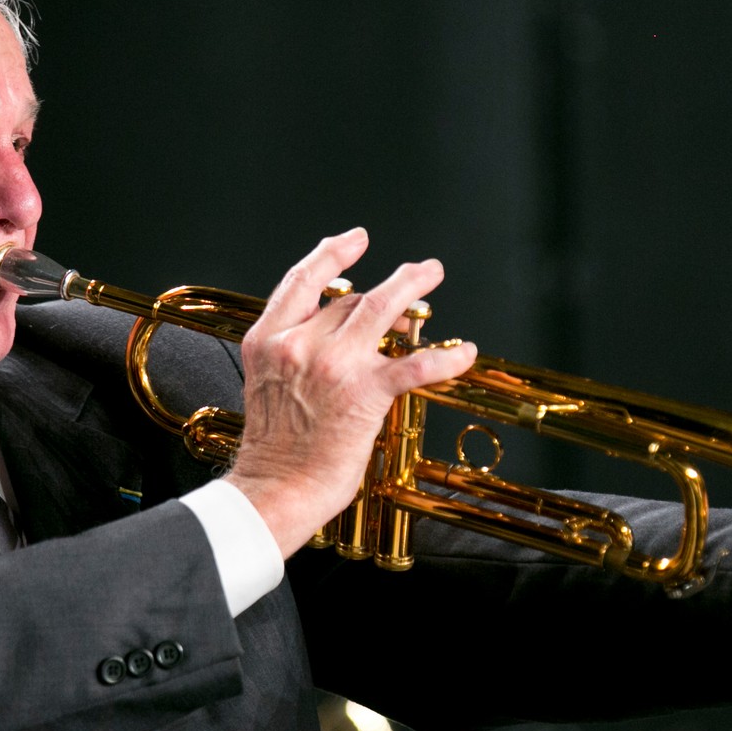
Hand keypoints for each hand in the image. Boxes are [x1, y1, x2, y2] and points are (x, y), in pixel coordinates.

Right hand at [225, 229, 477, 555]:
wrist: (276, 490)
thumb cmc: (274, 452)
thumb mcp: (267, 386)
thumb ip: (294, 357)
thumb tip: (337, 342)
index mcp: (269, 341)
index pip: (301, 281)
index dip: (332, 254)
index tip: (354, 240)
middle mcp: (299, 344)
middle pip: (350, 300)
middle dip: (387, 292)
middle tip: (415, 273)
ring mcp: (333, 365)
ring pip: (382, 309)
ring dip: (413, 288)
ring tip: (432, 276)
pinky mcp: (365, 392)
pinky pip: (415, 364)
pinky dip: (446, 356)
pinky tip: (464, 353)